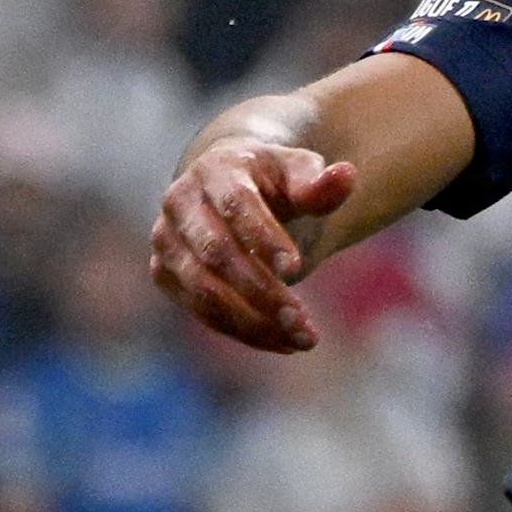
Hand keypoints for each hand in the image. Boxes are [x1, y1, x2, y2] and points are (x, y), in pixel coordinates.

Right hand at [151, 133, 355, 351]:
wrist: (231, 191)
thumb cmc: (274, 183)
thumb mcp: (300, 175)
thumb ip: (320, 183)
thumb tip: (347, 175)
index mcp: (215, 169)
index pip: (236, 205)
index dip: (264, 238)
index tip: (296, 268)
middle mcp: (180, 202)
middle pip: (216, 253)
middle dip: (262, 292)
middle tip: (305, 323)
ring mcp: (167, 240)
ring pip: (203, 290)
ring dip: (253, 322)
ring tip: (303, 340)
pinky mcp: (165, 273)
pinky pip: (200, 310)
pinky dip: (243, 332)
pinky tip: (284, 342)